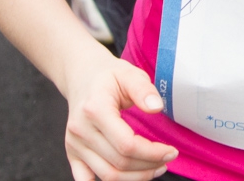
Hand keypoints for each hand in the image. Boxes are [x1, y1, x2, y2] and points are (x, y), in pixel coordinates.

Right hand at [61, 54, 178, 180]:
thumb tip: (156, 107)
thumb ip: (144, 89)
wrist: (82, 75)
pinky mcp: (72, 153)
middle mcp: (81, 131)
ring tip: (155, 168)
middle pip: (118, 163)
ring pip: (106, 175)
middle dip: (148, 166)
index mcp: (95, 110)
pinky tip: (129, 177)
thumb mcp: (130, 74)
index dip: (152, 153)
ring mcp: (74, 144)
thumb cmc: (109, 76)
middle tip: (167, 159)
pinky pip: (86, 180)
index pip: (126, 145)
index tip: (171, 151)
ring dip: (134, 177)